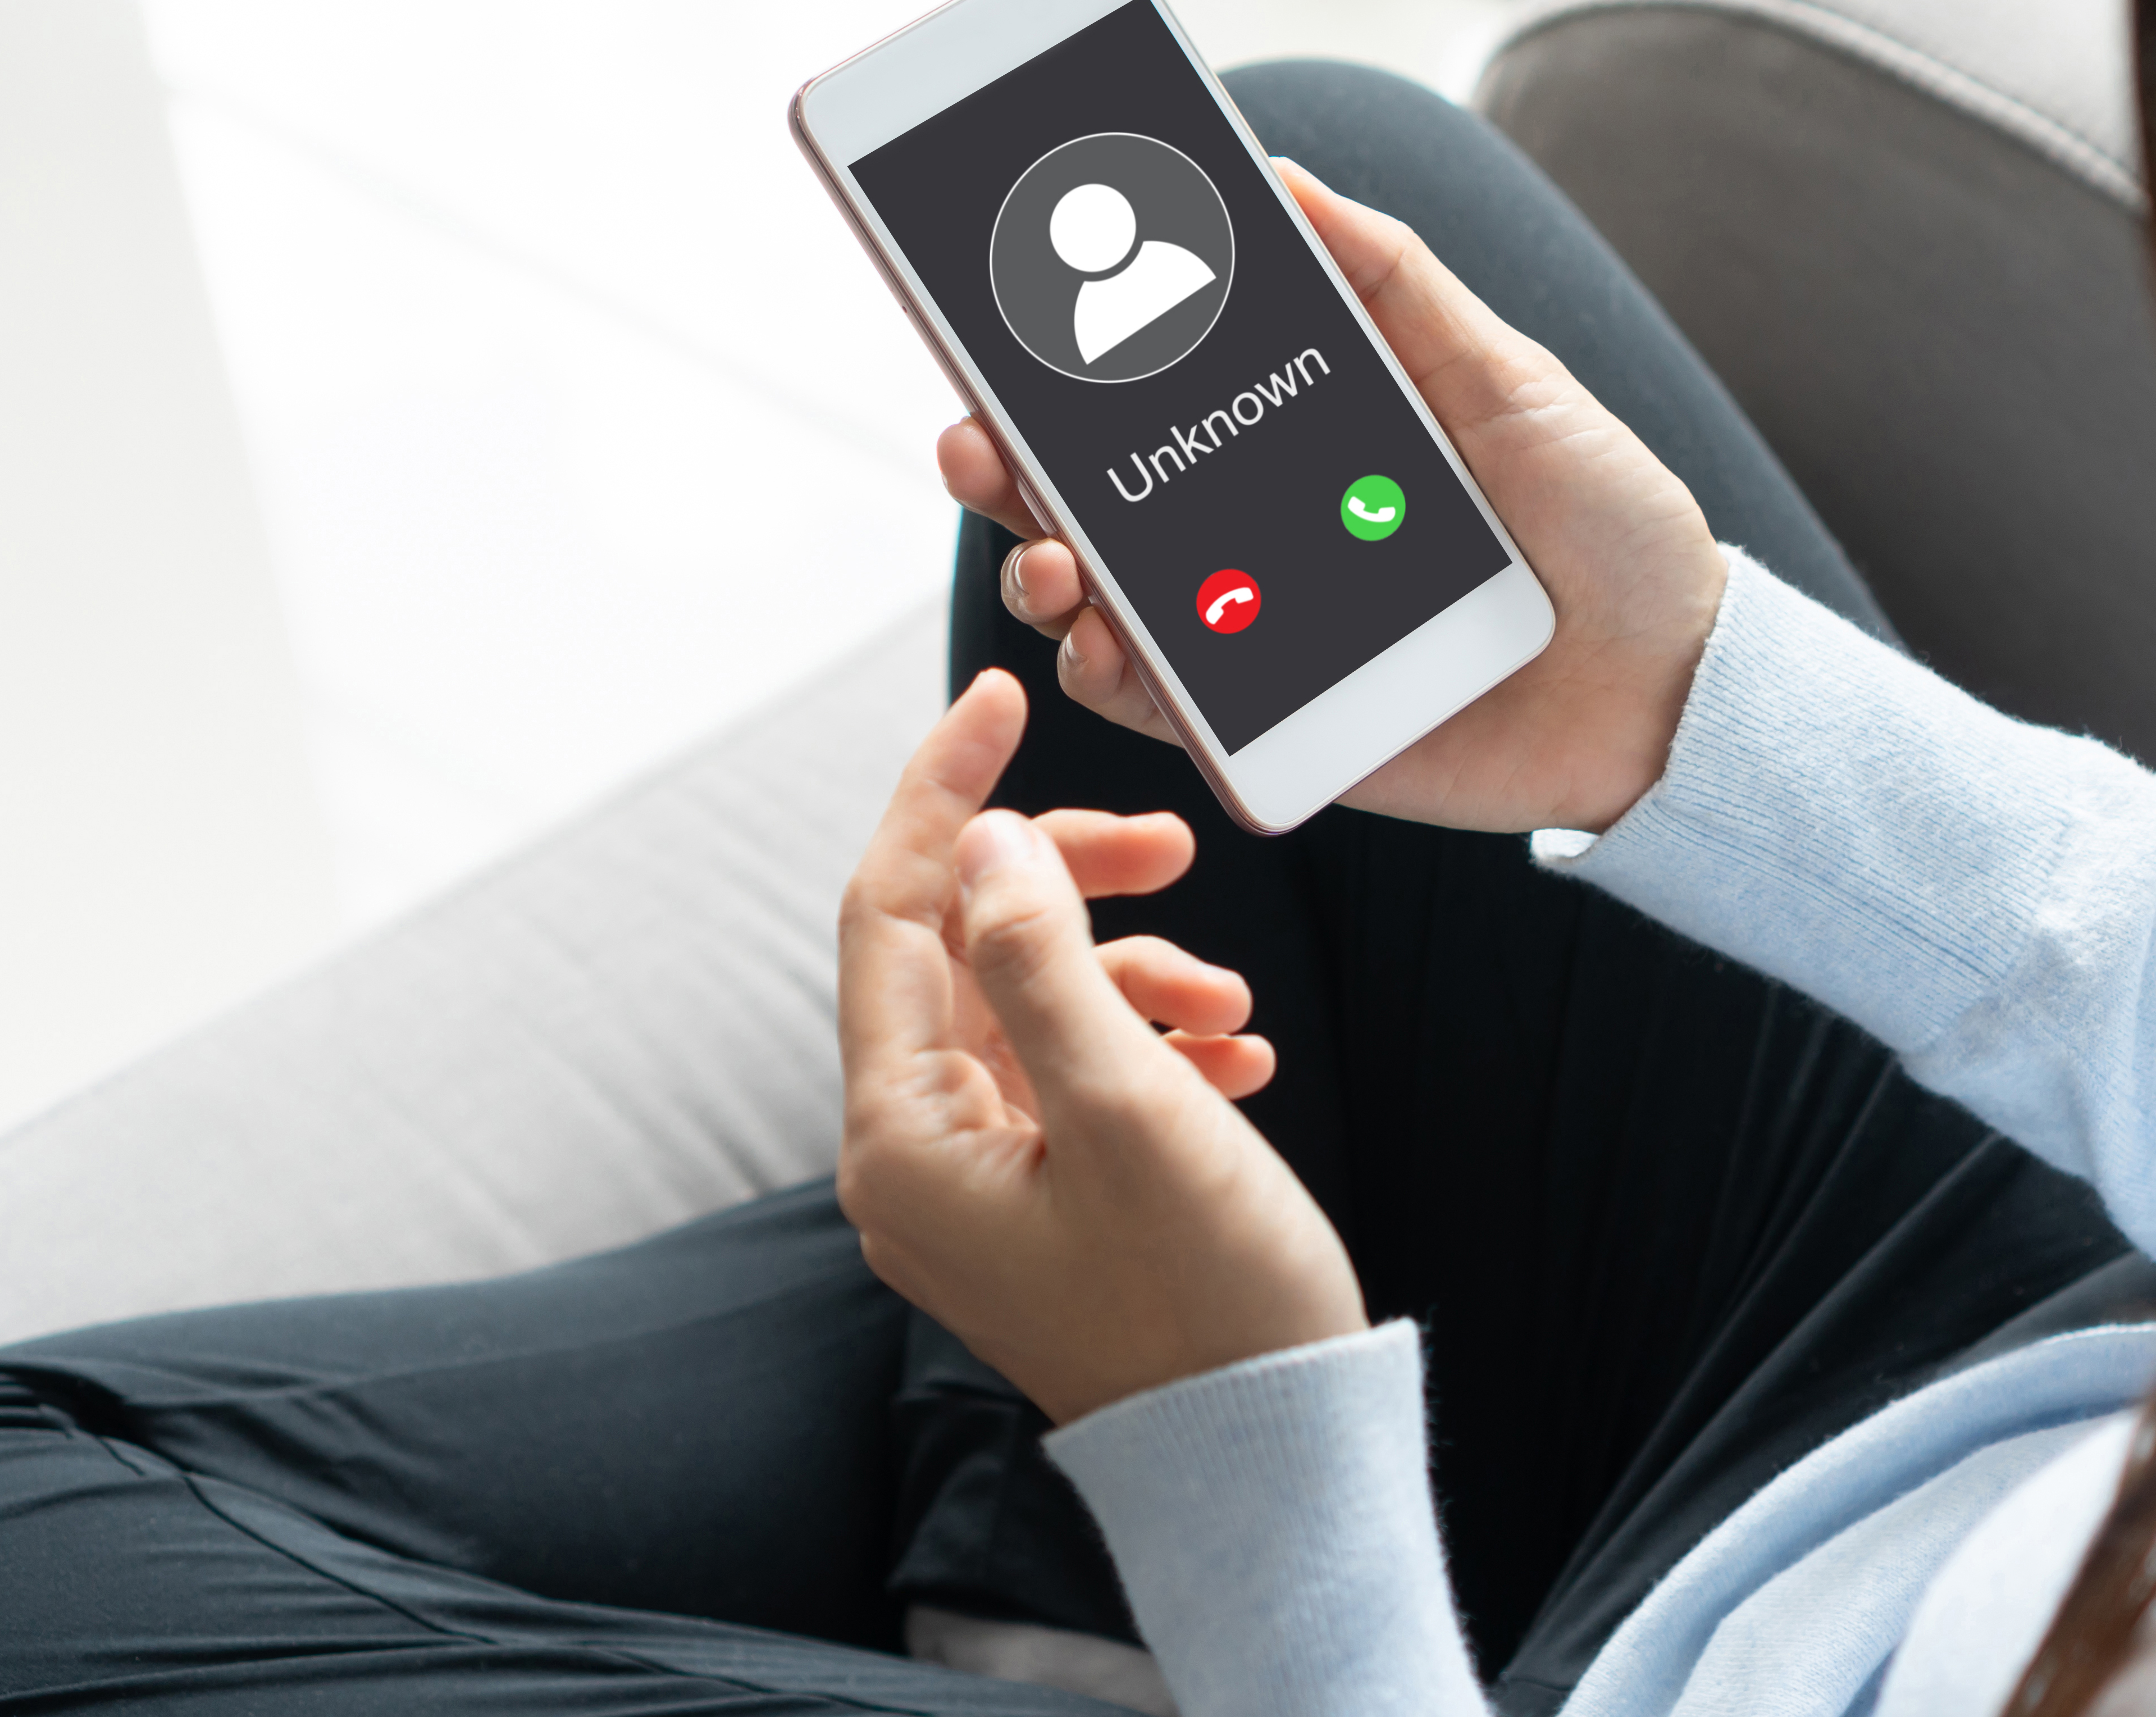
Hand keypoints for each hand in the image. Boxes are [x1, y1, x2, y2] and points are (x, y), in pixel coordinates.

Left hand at [837, 667, 1365, 1422]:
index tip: (1001, 698)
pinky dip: (1153, 1041)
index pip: (887, 911)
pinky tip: (1233, 1055)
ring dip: (1134, 971)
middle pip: (965, 947)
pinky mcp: (1046, 1205)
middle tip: (1171, 846)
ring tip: (1234, 1004)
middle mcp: (916, 1156)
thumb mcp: (1129, 1107)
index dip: (940, 792)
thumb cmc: (1205, 1301)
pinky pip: (1076, 1076)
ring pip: (1035, 1007)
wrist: (1268, 1456)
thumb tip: (989, 841)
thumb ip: (1044, 960)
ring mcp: (979, 1186)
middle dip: (1069, 884)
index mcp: (902, 1134)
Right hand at [939, 158, 1727, 834]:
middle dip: (1006, 460)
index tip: (994, 316)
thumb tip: (1283, 175)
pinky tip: (1100, 645)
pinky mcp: (1278, 725)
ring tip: (1051, 556)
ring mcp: (1257, 630)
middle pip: (1090, 491)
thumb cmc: (1609, 524)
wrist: (1676, 681)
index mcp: (1299, 436)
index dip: (1058, 360)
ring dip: (1040, 568)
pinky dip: (1108, 676)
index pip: (1150, 391)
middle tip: (979, 441)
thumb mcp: (1509, 377)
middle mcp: (1257, 530)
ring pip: (1097, 597)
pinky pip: (1161, 705)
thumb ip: (1394, 283)